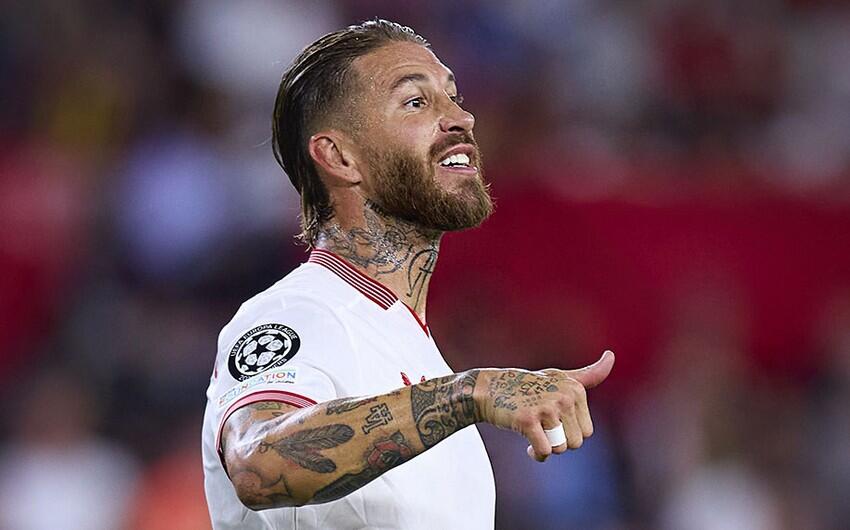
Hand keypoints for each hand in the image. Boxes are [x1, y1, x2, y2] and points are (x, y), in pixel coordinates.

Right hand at [474, 350, 614, 460]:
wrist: (491, 388)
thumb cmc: (529, 385)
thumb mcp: (561, 377)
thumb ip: (589, 374)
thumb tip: (611, 355)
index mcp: (576, 389)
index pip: (587, 432)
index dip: (569, 434)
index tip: (554, 424)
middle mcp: (564, 396)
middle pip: (576, 443)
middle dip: (559, 443)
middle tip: (543, 431)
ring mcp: (546, 407)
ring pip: (560, 448)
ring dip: (547, 449)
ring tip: (536, 437)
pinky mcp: (527, 419)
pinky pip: (544, 451)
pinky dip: (536, 454)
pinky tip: (528, 447)